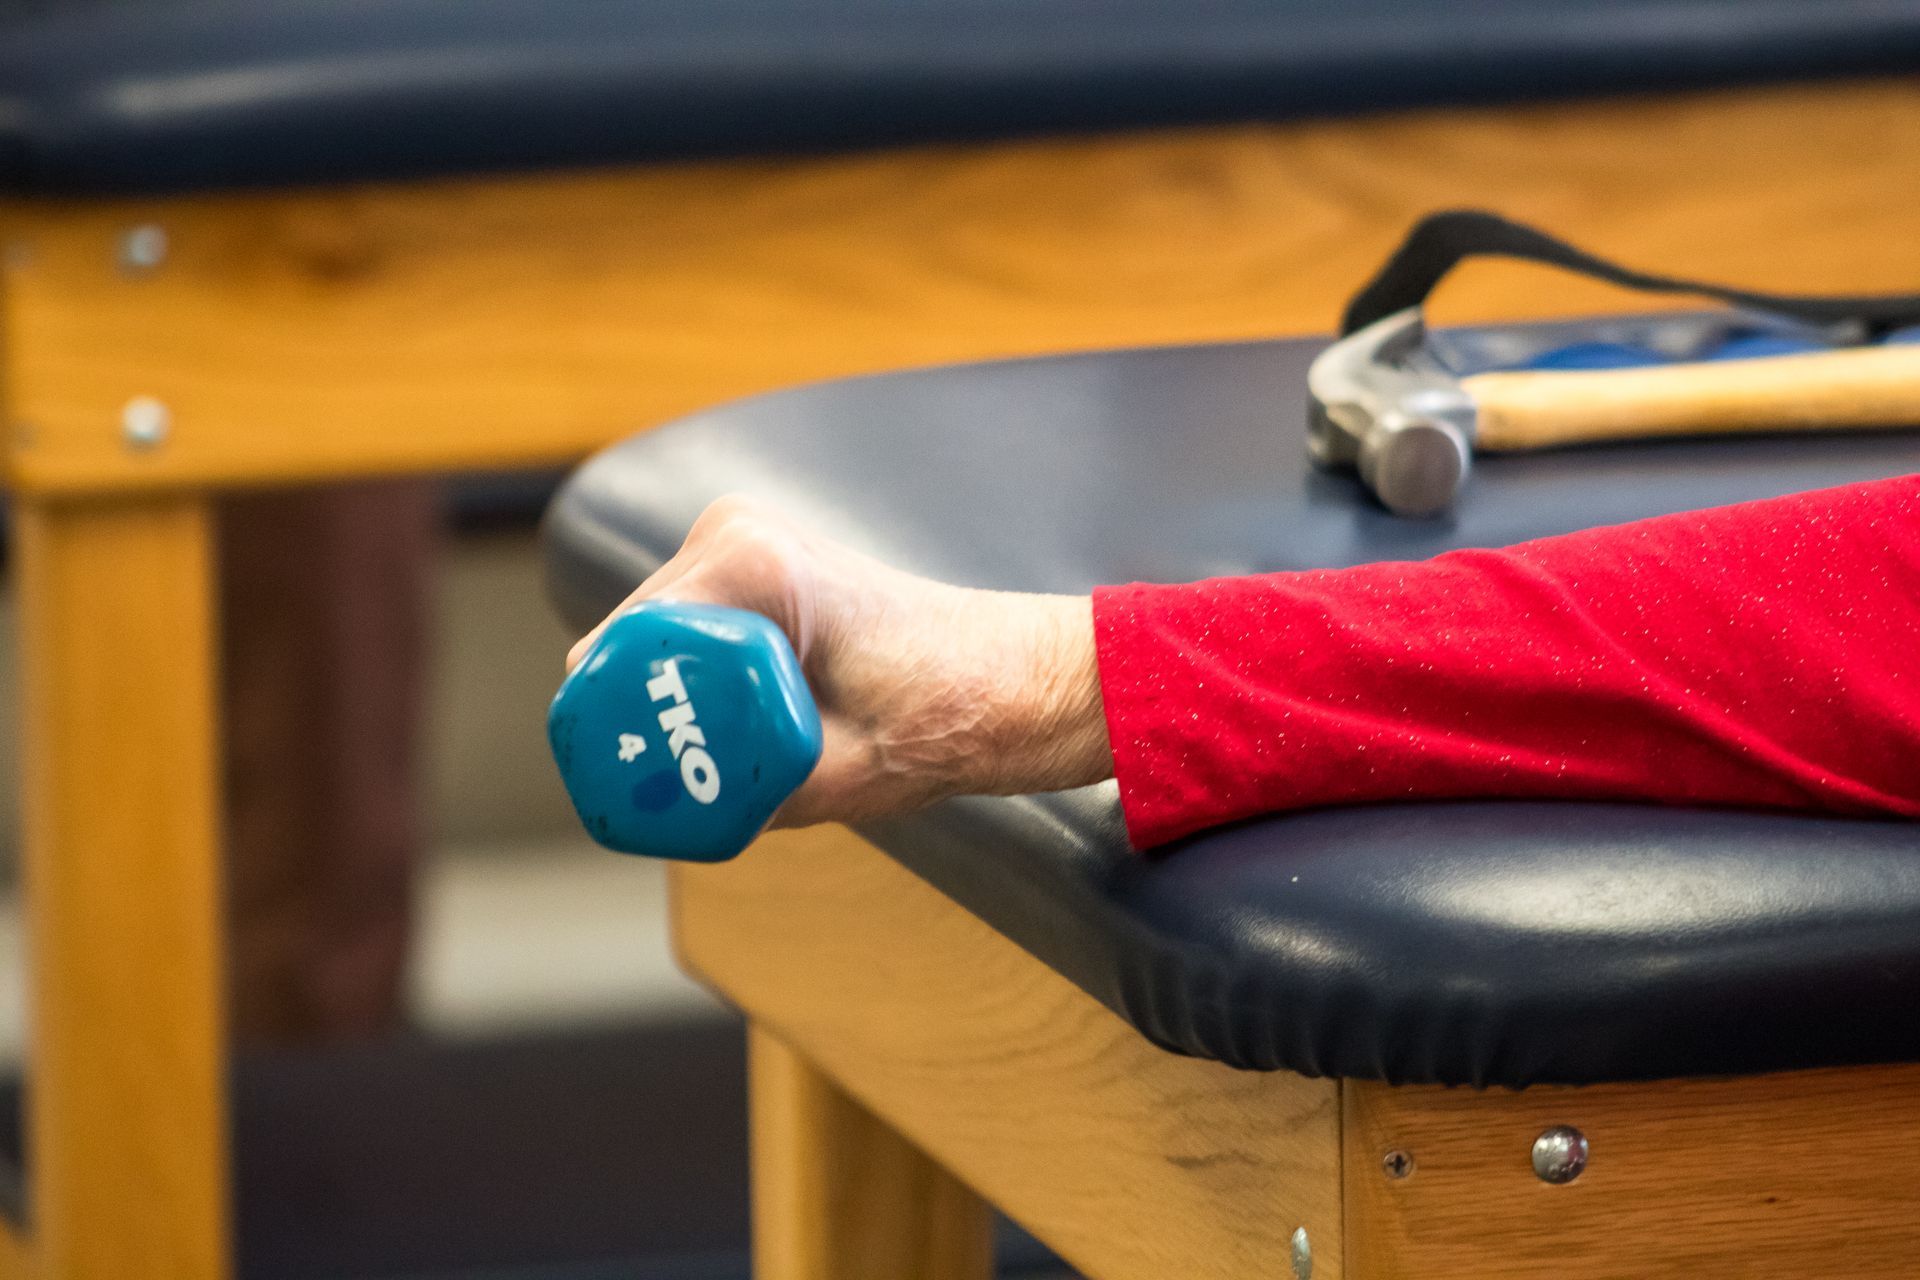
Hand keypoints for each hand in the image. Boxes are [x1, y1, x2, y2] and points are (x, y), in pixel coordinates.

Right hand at [567, 495, 1111, 827]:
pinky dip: (700, 698)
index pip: (628, 649)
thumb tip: (658, 805)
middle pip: (629, 650)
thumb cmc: (950, 717)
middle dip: (651, 728)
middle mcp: (734, 534)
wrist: (1016, 682)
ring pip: (651, 653)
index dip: (625, 729)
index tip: (654, 789)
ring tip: (745, 760)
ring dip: (679, 715)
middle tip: (699, 792)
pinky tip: (749, 735)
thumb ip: (734, 788)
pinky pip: (685, 644)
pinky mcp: (747, 573)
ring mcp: (738, 546)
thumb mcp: (830, 775)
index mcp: (751, 562)